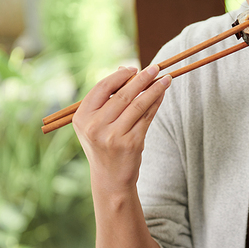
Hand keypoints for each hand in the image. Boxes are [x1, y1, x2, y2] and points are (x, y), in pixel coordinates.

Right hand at [72, 64, 171, 191]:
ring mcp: (113, 136)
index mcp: (82, 118)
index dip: (120, 76)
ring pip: (138, 104)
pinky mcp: (131, 143)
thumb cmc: (104, 146)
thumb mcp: (96, 124)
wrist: (110, 179)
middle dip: (142, 78)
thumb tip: (125, 68)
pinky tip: (163, 93)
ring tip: (166, 78)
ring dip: (155, 88)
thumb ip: (107, 98)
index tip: (134, 68)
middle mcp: (95, 126)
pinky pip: (147, 117)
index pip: (102, 87)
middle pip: (122, 94)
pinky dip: (156, 103)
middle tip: (155, 67)